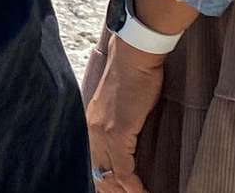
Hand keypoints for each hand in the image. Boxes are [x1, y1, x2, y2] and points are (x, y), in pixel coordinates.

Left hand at [82, 38, 162, 192]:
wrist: (135, 55)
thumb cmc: (134, 75)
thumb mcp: (122, 104)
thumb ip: (122, 123)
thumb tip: (131, 140)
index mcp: (92, 124)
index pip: (95, 162)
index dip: (106, 181)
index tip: (117, 191)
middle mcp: (92, 130)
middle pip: (98, 173)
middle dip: (112, 191)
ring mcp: (103, 132)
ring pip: (109, 175)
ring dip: (124, 192)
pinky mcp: (118, 132)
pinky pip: (124, 170)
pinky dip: (133, 186)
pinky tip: (142, 192)